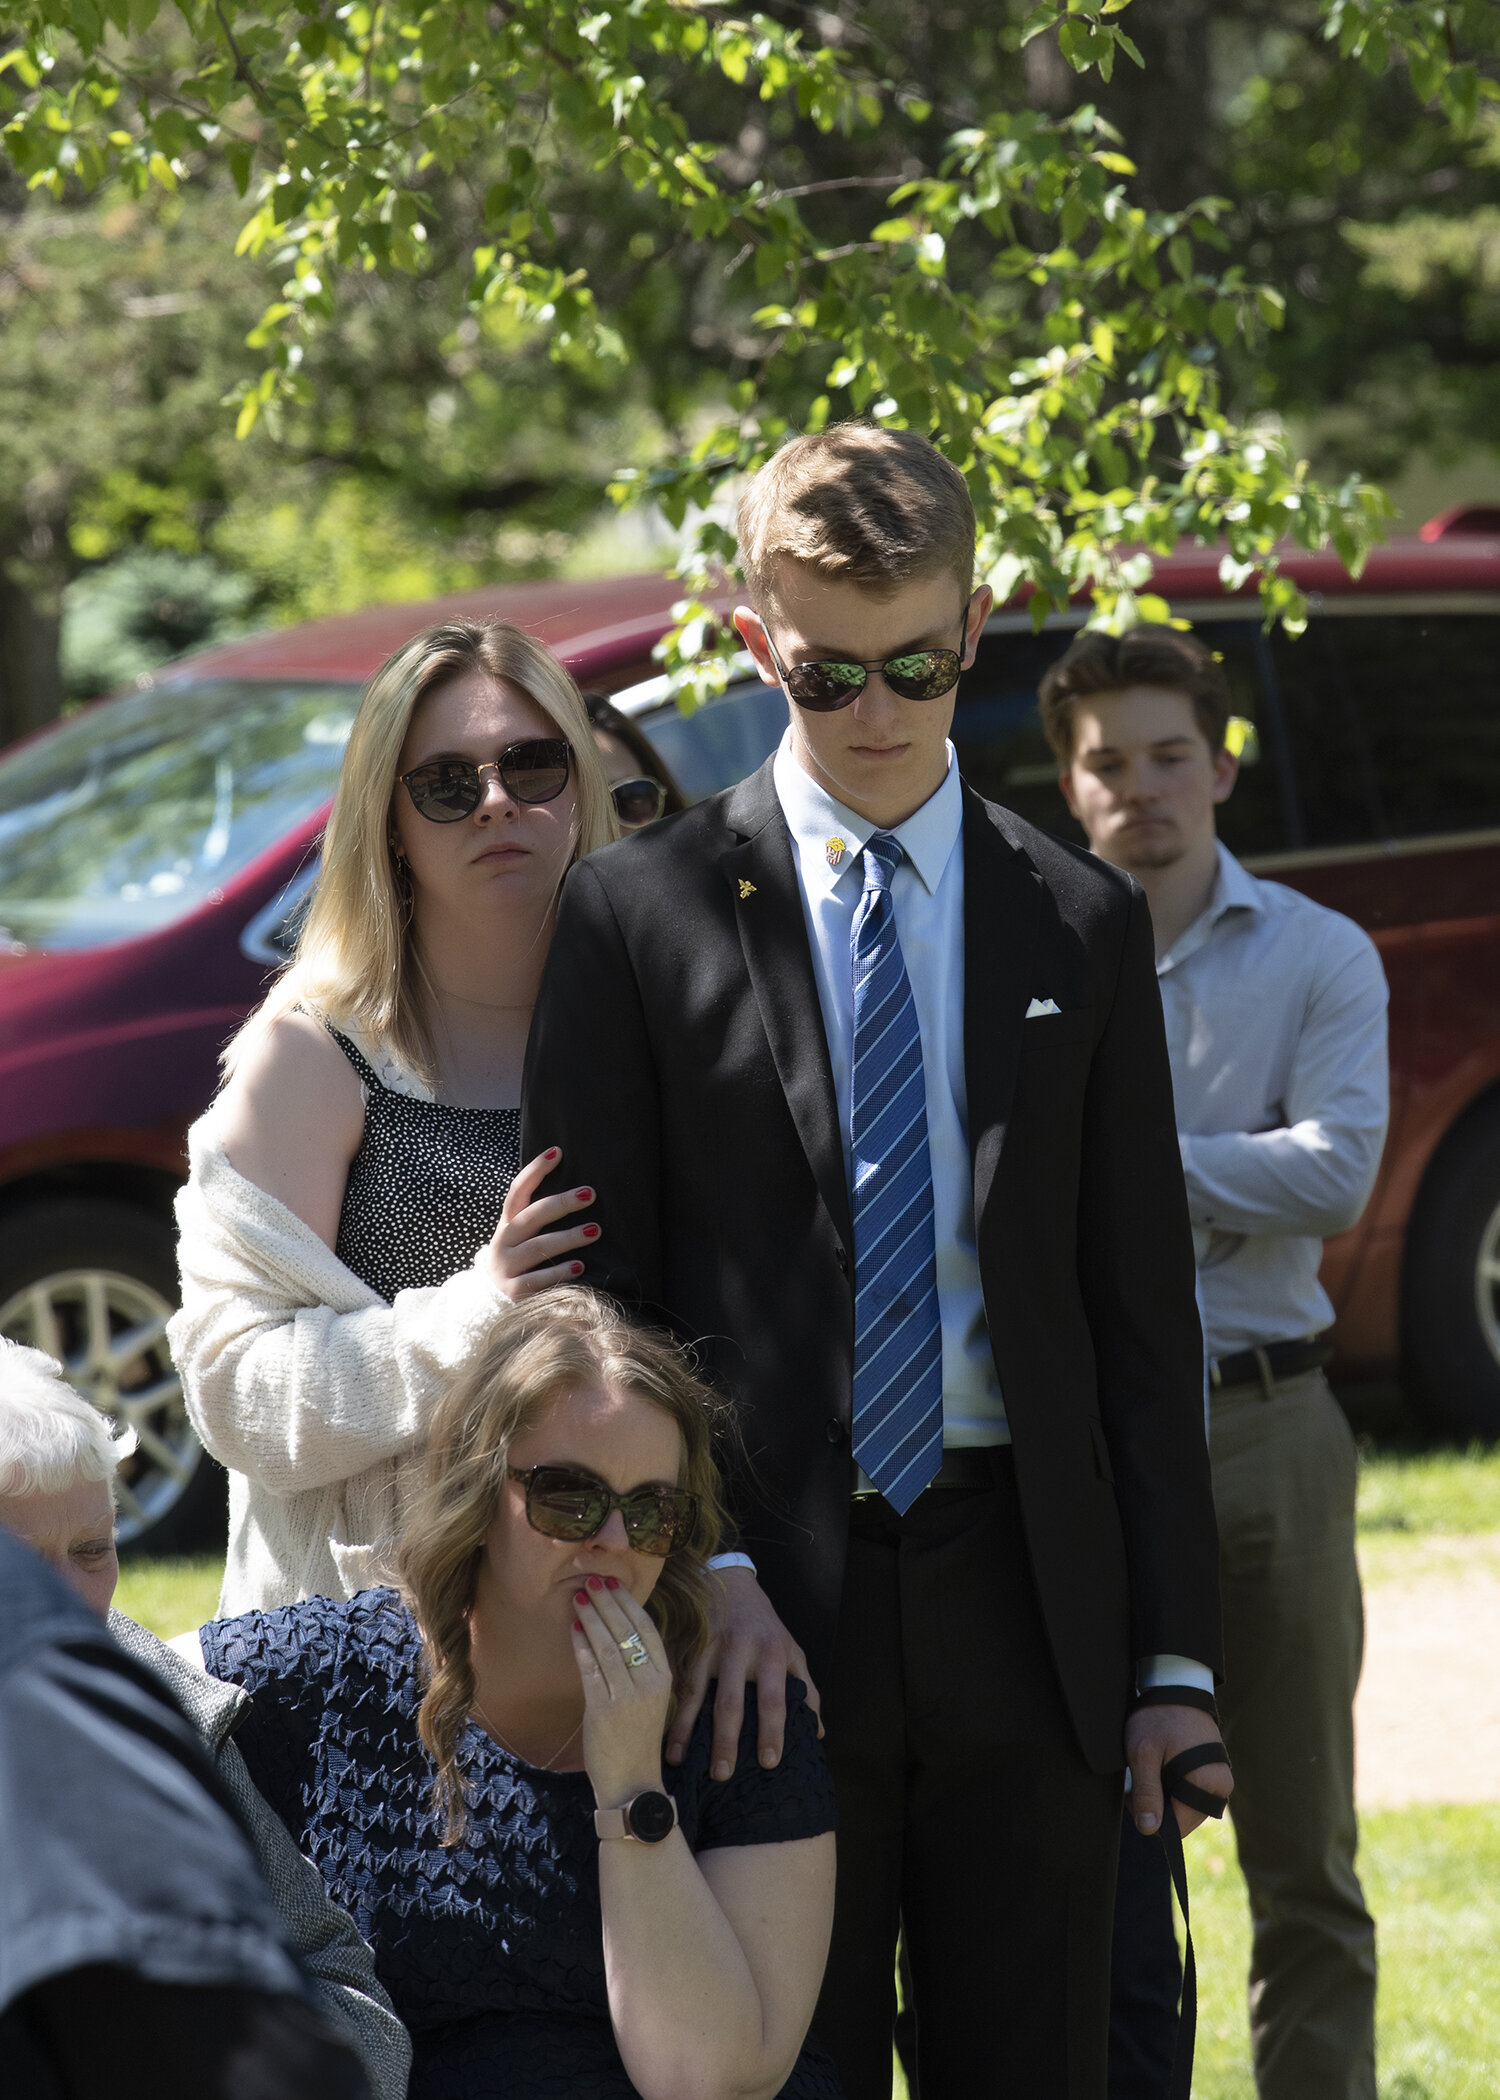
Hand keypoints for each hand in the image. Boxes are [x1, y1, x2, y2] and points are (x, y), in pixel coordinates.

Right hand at [478, 1146, 598, 1298]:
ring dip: (568, 1238)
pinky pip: (538, 1279)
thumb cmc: (518, 1260)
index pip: (518, 1190)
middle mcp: (504, 1241)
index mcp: (508, 1223)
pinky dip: (559, 1272)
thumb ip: (538, 1216)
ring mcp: (506, 1266)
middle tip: (590, 1193)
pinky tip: (580, 1267)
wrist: (488, 1302)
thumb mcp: (520, 1236)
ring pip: (538, 1247)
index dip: (535, 1170)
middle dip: (562, 1203)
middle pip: (532, 1216)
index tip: (557, 1151)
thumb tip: (579, 1189)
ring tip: (595, 1230)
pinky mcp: (513, 1291)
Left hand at [571, 1575, 673, 1806]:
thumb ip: (638, 1666)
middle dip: (607, 1602)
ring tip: (578, 1597)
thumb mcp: (649, 1698)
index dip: (628, 1602)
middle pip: (626, 1631)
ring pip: (606, 1645)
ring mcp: (626, 1697)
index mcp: (664, 1677)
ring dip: (590, 1617)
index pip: (646, 1628)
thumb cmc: (637, 1738)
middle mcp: (649, 1683)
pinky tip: (573, 1629)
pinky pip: (590, 1669)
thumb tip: (617, 1627)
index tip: (613, 1582)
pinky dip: (580, 1645)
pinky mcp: (603, 1710)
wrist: (632, 1783)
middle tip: (591, 1580)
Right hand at [663, 1568, 821, 1782]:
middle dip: (726, 1741)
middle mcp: (740, 1651)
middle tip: (722, 1774)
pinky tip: (666, 1738)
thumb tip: (817, 1733)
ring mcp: (710, 1650)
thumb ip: (806, 1690)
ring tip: (679, 1762)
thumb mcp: (792, 1652)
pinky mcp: (689, 1649)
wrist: (732, 1583)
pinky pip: (679, 1685)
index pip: (773, 1699)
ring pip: (697, 1694)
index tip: (769, 1763)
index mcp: (771, 1654)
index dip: (772, 1731)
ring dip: (687, 1730)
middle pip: (731, 1702)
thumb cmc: (767, 1628)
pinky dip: (672, 1712)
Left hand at [1124, 1704, 1232, 1838]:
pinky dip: (1176, 1788)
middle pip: (1184, 1819)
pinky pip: (1194, 1795)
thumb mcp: (1143, 1753)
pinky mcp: (1216, 1774)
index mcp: (1207, 1784)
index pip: (1177, 1826)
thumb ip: (1146, 1793)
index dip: (1152, 1817)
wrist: (1178, 1686)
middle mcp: (1221, 1787)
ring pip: (1188, 1809)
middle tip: (1143, 1777)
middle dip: (1160, 1807)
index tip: (1135, 1795)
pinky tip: (1165, 1767)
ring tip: (1154, 1769)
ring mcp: (1221, 1781)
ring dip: (1168, 1797)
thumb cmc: (1159, 1717)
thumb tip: (1149, 1829)